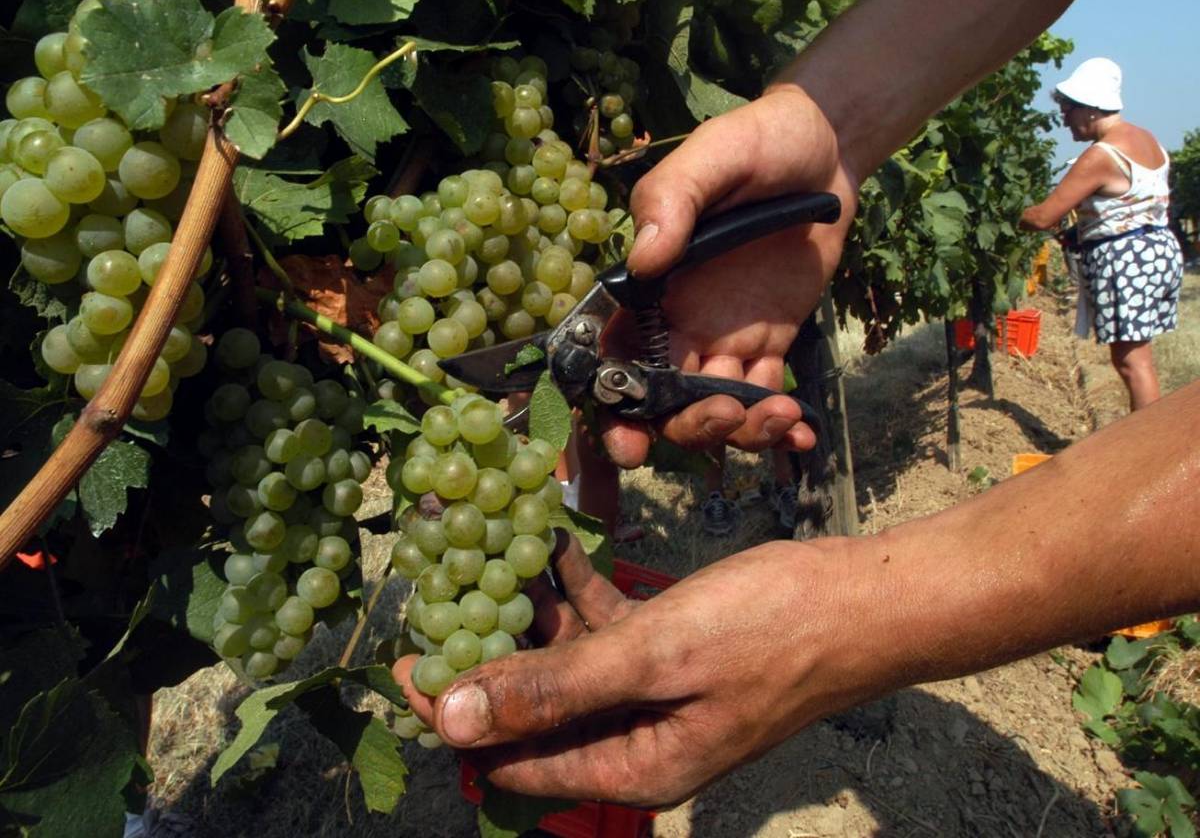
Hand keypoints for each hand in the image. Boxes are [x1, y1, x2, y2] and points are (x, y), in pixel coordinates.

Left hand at [392, 531, 872, 805]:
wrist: (867, 599)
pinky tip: (551, 548)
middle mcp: (638, 738)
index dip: (454, 716)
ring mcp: (657, 693)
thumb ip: (554, 689)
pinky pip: (608, 629)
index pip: (512, 758)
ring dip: (529, 615)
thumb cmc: (773, 630)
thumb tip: (452, 722)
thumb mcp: (654, 656)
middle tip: (436, 593)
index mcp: (631, 764)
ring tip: (481, 557)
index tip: (405, 661)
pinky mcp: (674, 651)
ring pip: (568, 662)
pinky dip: (579, 593)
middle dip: (486, 656)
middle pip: (535, 709)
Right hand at [601, 85, 857, 467]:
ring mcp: (723, 336)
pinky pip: (764, 396)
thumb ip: (674, 199)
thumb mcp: (713, 155)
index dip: (612, 404)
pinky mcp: (769, 341)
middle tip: (721, 415)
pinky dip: (779, 425)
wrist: (825, 150)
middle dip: (682, 427)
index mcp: (647, 285)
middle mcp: (677, 321)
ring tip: (780, 414)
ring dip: (737, 430)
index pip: (612, 355)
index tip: (630, 435)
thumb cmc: (757, 141)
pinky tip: (802, 431)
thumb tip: (644, 260)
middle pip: (660, 400)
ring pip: (712, 408)